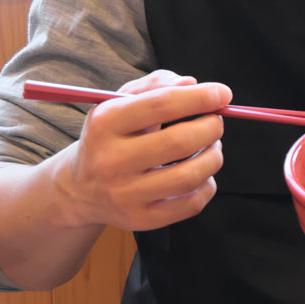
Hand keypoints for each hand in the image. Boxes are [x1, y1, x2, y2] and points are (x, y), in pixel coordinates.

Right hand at [50, 70, 231, 231]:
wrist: (81, 187)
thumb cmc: (111, 137)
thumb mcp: (121, 102)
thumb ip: (155, 85)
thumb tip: (191, 84)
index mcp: (106, 122)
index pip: (162, 104)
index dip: (200, 97)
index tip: (223, 94)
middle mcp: (111, 160)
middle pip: (180, 141)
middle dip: (211, 127)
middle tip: (216, 122)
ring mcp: (125, 194)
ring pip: (189, 176)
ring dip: (214, 157)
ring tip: (212, 146)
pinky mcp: (140, 219)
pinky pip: (190, 204)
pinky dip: (207, 185)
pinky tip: (202, 174)